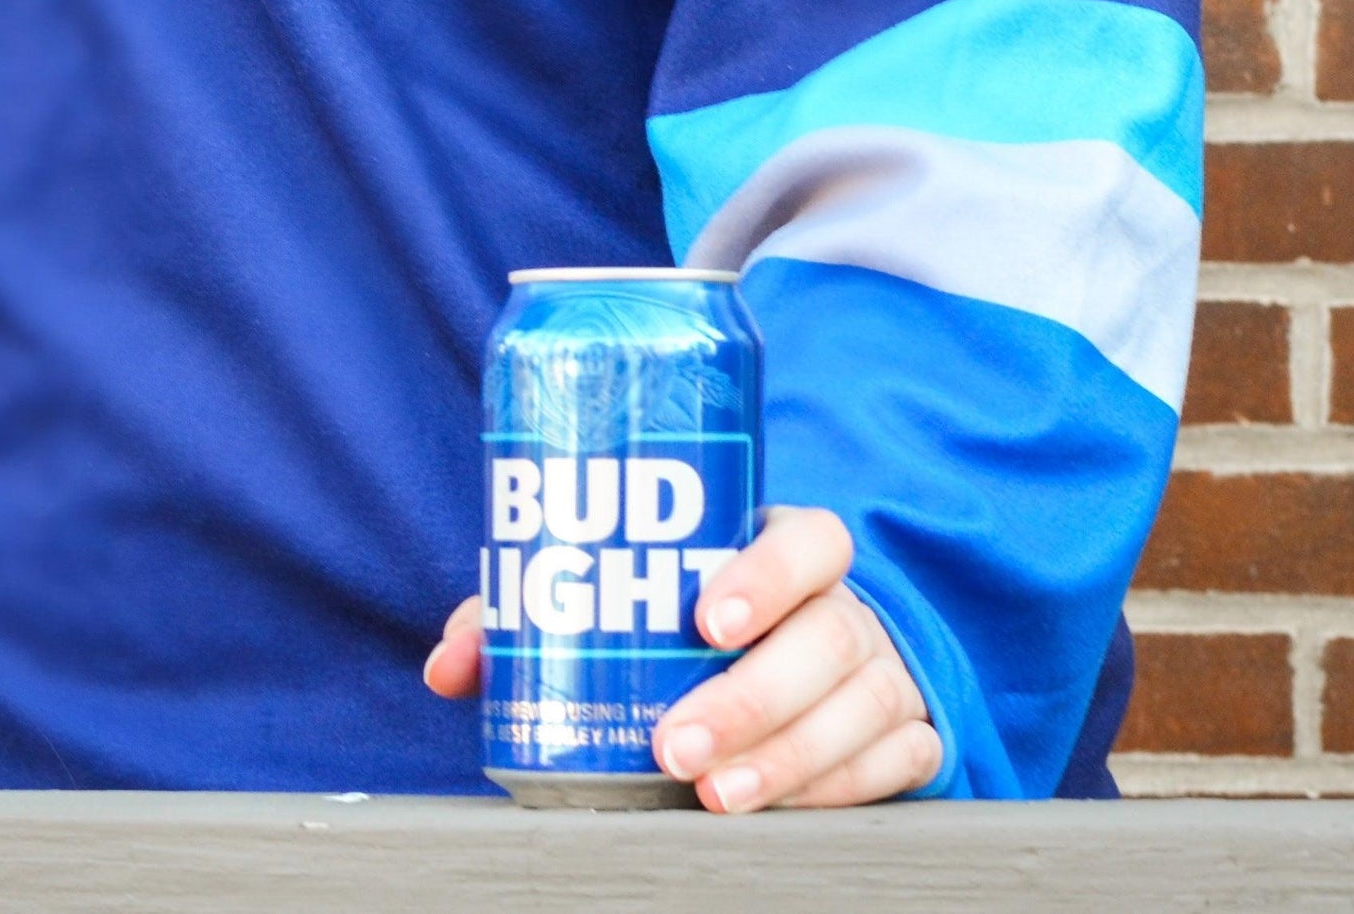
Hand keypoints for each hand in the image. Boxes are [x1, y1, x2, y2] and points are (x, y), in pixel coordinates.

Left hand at [423, 507, 940, 810]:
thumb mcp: (627, 595)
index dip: (766, 576)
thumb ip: (536, 614)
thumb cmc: (687, 611)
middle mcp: (845, 603)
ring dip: (789, 758)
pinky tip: (782, 812)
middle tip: (676, 744)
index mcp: (786, 545)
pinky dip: (843, 790)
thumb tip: (448, 664)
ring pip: (863, 707)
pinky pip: (899, 761)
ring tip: (712, 796)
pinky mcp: (904, 729)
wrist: (796, 643)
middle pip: (830, 637)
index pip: (808, 541)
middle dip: (754, 697)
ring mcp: (883, 669)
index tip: (704, 621)